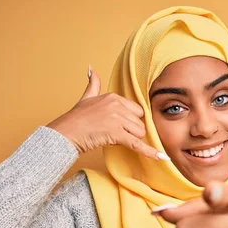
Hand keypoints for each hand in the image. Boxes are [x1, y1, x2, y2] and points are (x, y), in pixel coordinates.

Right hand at [47, 66, 166, 158]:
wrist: (65, 134)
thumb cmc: (75, 119)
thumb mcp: (85, 98)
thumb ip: (93, 84)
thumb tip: (91, 69)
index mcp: (114, 97)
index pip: (136, 111)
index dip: (130, 121)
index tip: (119, 126)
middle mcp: (117, 106)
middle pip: (139, 122)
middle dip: (131, 131)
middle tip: (114, 134)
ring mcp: (117, 119)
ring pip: (139, 133)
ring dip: (130, 139)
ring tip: (112, 139)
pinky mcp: (116, 134)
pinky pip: (137, 143)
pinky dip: (150, 152)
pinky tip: (162, 158)